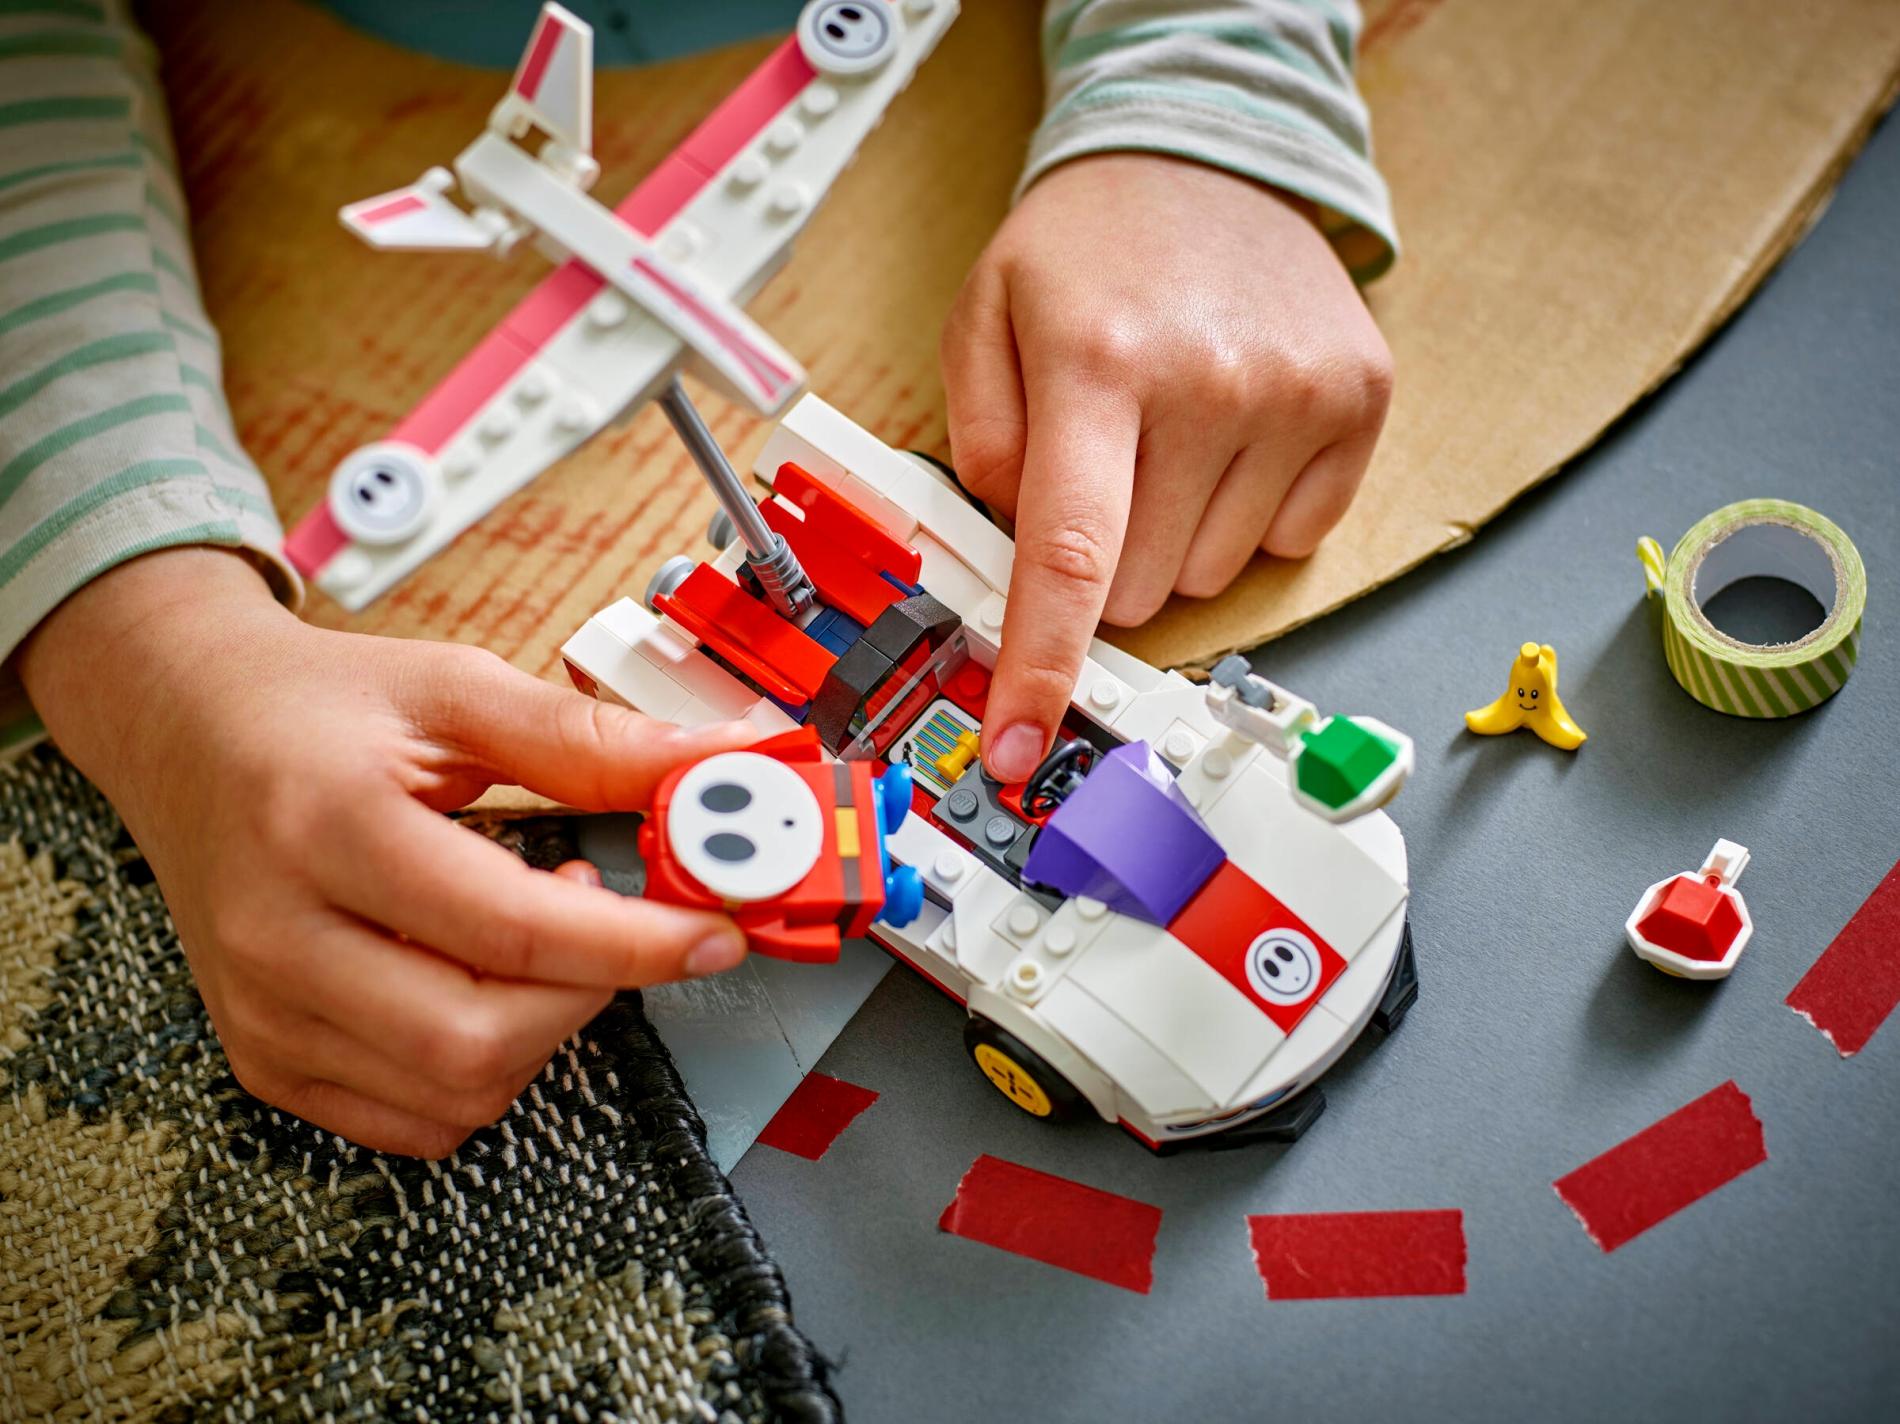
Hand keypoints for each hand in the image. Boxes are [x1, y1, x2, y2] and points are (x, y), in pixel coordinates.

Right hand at [20, 549, 753, 1157]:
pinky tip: (489, 987)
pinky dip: (486, 1072)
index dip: (635, 943)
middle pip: (476, 1038)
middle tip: (614, 920)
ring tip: (540, 936)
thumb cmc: (319, 707)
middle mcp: (276, 936)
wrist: (184, 729)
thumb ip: (585, 738)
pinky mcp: (262, 1058)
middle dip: (590, 994)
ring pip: (454, 1092)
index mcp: (323, 826)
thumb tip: (714, 768)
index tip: (715, 932)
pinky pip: (412, 1121)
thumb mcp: (455, 688)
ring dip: (544, 1030)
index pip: (510, 929)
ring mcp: (261, 1012)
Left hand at [940, 154, 1393, 779]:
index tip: (1021, 746)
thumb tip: (1011, 557)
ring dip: (1174, 534)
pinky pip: (1286, 543)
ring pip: (1208, 577)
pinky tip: (1229, 433)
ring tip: (1168, 432)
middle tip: (1102, 466)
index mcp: (1099, 361)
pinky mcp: (1359, 404)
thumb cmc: (1089, 249)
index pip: (1071, 555)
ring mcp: (1298, 396)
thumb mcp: (985, 318)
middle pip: (1138, 591)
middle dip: (1103, 560)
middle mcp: (1212, 384)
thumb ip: (976, 446)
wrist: (1209, 154)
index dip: (1042, 667)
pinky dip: (1244, 512)